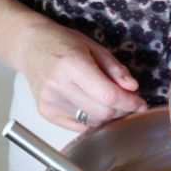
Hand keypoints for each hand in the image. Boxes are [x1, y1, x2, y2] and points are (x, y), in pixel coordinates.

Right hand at [17, 22, 146, 131]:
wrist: (30, 46)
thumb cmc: (63, 44)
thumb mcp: (94, 48)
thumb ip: (115, 69)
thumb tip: (133, 88)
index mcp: (72, 65)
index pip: (108, 95)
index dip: (129, 102)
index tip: (140, 104)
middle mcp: (58, 85)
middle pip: (103, 112)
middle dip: (121, 109)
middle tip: (126, 101)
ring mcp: (50, 101)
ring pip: (93, 121)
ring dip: (107, 115)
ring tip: (106, 100)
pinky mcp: (46, 112)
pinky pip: (80, 126)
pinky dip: (93, 120)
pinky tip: (92, 106)